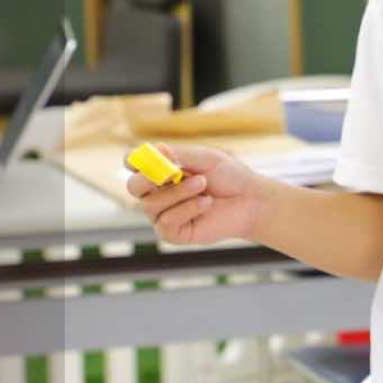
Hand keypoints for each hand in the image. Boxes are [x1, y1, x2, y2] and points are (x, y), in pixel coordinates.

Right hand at [124, 142, 270, 245]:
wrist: (251, 200)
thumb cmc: (229, 176)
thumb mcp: (205, 159)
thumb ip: (179, 156)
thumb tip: (157, 149)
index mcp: (161, 172)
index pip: (134, 166)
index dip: (132, 161)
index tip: (135, 159)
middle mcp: (157, 193)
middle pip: (134, 186)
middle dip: (147, 179)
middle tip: (167, 173)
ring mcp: (163, 214)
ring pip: (151, 204)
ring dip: (179, 192)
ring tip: (203, 184)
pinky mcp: (173, 233)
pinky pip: (166, 222)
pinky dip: (187, 209)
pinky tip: (206, 203)